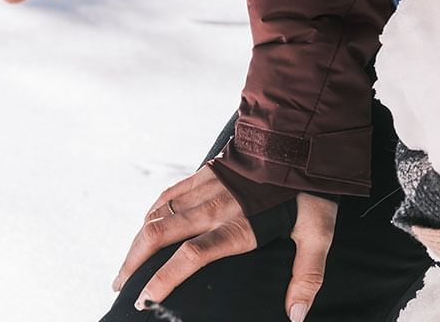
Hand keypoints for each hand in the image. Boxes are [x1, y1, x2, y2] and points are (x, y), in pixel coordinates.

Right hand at [116, 167, 335, 320]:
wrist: (301, 135)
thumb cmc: (310, 189)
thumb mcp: (318, 232)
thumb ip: (307, 275)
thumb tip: (297, 316)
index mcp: (239, 225)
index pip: (192, 255)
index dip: (164, 279)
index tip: (145, 299)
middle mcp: (215, 207)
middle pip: (160, 235)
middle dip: (134, 263)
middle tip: (120, 286)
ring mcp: (207, 187)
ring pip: (157, 215)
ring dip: (136, 241)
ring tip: (126, 265)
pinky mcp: (205, 172)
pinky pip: (168, 195)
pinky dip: (150, 214)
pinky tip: (145, 227)